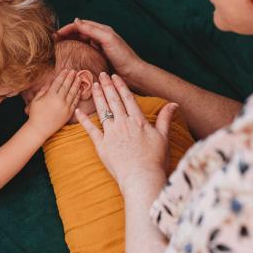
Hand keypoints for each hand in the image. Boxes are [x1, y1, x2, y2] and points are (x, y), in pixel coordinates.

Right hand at [26, 69, 81, 140]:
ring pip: (73, 93)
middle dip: (71, 77)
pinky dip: (78, 95)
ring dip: (76, 84)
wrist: (40, 129)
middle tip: (74, 71)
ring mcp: (65, 107)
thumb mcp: (36, 99)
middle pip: (67, 86)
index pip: (58, 82)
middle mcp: (59, 100)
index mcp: (50, 96)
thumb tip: (51, 81)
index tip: (66, 70)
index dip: (63, 75)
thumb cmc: (35, 114)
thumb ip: (44, 89)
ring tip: (79, 78)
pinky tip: (79, 89)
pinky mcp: (69, 113)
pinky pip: (75, 102)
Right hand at [57, 19, 142, 83]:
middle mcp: (100, 37)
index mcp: (102, 30)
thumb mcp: (107, 39)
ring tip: (59, 46)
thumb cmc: (123, 56)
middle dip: (66, 34)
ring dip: (70, 41)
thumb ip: (92, 29)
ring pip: (81, 41)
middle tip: (53, 40)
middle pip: (79, 32)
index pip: (80, 24)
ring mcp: (100, 47)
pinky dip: (76, 50)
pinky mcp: (100, 57)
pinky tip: (71, 55)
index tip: (55, 35)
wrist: (133, 74)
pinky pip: (85, 51)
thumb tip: (76, 21)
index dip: (67, 28)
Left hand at [75, 72, 177, 191]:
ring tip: (93, 85)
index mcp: (138, 121)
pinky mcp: (102, 145)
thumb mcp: (164, 137)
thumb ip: (165, 119)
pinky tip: (78, 111)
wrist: (142, 178)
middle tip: (101, 74)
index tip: (114, 76)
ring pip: (102, 110)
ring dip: (97, 97)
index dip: (120, 86)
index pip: (128, 98)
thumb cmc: (155, 160)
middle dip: (107, 86)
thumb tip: (174, 104)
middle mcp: (123, 123)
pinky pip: (90, 130)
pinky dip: (83, 120)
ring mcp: (111, 133)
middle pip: (113, 101)